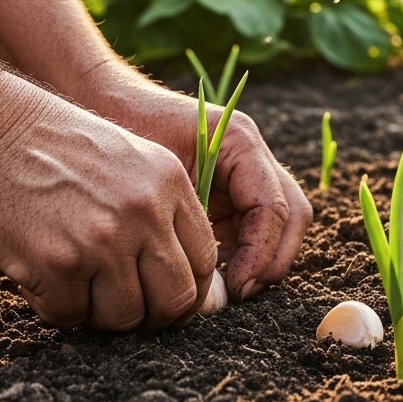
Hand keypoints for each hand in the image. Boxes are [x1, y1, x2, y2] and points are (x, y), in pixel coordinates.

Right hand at [0, 73, 216, 330]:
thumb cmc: (55, 145)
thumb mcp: (131, 159)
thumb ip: (164, 210)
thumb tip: (187, 281)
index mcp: (170, 183)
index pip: (204, 260)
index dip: (191, 292)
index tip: (169, 300)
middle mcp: (144, 212)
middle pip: (176, 300)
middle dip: (155, 317)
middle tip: (130, 311)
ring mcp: (102, 240)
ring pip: (125, 317)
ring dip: (102, 314)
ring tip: (80, 286)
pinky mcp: (56, 264)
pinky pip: (71, 316)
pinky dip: (58, 308)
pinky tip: (45, 278)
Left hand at [91, 76, 312, 300]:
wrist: (109, 109)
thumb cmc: (128, 136)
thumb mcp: (158, 178)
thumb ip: (189, 225)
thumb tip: (214, 289)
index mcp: (240, 142)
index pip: (274, 206)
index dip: (261, 251)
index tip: (237, 285)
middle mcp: (253, 157)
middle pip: (293, 214)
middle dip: (273, 259)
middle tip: (241, 292)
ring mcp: (247, 175)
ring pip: (282, 224)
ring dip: (263, 259)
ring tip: (228, 288)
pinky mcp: (233, 193)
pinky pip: (255, 229)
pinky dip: (245, 255)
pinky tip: (214, 274)